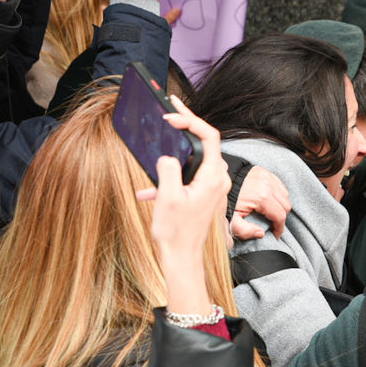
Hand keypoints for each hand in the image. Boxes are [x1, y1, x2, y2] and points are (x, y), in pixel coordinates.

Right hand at [138, 95, 229, 315]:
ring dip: (176, 150)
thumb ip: (168, 170)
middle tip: (171, 106)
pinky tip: (148, 190)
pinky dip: (172, 176)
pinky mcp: (204, 195)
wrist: (182, 259)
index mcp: (212, 177)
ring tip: (162, 133)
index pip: (209, 136)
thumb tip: (167, 157)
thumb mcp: (167, 197)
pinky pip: (189, 176)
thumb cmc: (177, 232)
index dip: (191, 120)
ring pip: (195, 158)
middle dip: (187, 124)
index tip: (172, 115)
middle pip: (205, 142)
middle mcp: (216, 180)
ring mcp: (211, 187)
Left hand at [231, 165, 290, 239]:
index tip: (275, 234)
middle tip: (272, 224)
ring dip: (281, 206)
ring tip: (271, 213)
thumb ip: (245, 231)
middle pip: (286, 206)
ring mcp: (268, 177)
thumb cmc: (226, 199)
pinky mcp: (266, 173)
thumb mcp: (231, 219)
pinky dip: (278, 195)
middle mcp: (269, 186)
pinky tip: (270, 201)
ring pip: (285, 195)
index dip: (279, 229)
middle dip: (281, 218)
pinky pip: (280, 186)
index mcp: (262, 198)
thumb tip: (261, 233)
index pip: (280, 216)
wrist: (219, 180)